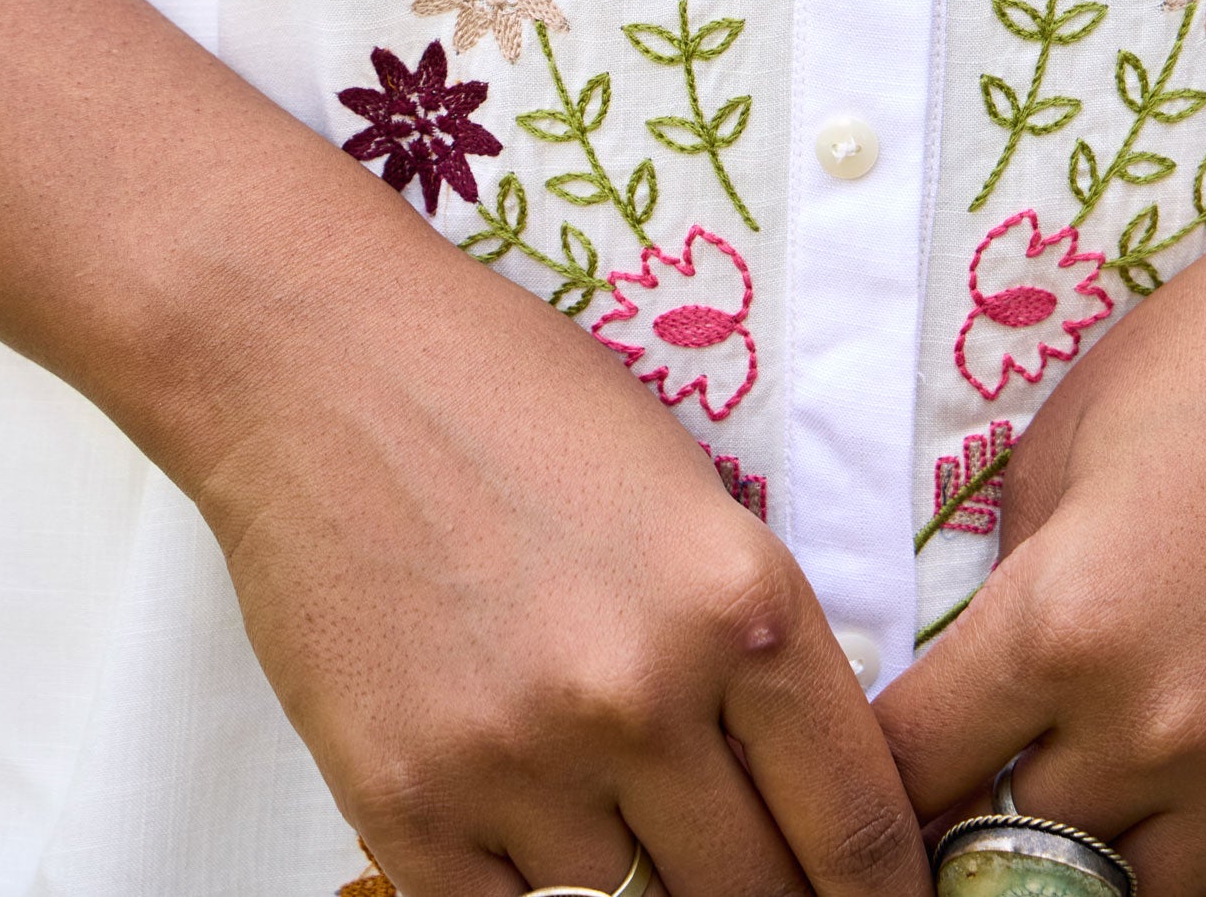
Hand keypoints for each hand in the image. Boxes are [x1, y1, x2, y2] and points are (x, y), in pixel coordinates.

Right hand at [192, 199, 932, 896]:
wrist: (321, 362)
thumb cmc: (513, 395)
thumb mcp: (686, 492)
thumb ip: (747, 642)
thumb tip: (801, 790)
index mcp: (738, 605)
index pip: (856, 825)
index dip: (884, 895)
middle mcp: (640, 694)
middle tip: (764, 886)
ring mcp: (518, 760)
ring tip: (637, 846)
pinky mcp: (405, 803)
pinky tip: (543, 856)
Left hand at [873, 195, 1205, 896]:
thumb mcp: (1068, 434)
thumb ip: (1014, 569)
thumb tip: (985, 660)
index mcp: (1062, 622)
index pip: (916, 768)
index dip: (888, 769)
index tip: (888, 760)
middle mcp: (1158, 724)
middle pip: (1014, 848)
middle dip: (985, 814)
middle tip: (988, 775)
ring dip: (1094, 860)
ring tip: (1090, 798)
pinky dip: (1205, 889)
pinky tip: (1182, 840)